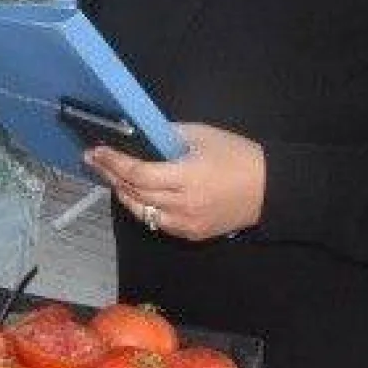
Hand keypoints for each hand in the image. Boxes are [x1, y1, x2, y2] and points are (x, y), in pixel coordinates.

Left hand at [83, 123, 266, 240]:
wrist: (271, 189)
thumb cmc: (238, 157)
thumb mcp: (202, 135)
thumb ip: (167, 134)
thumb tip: (138, 133)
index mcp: (187, 177)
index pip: (138, 173)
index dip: (114, 162)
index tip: (96, 151)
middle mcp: (183, 205)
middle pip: (135, 193)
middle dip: (111, 175)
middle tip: (95, 160)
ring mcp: (186, 223)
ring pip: (142, 212)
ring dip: (123, 193)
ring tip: (111, 176)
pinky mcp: (192, 234)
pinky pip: (158, 222)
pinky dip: (142, 208)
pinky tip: (135, 193)